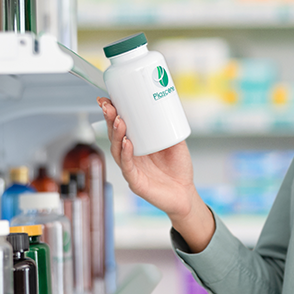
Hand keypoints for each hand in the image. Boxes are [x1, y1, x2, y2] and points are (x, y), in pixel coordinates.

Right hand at [98, 97, 214, 250]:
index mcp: (137, 144)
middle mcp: (130, 155)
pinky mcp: (136, 182)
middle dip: (110, 119)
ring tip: (119, 121)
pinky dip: (126, 154)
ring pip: (117, 150)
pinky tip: (127, 143)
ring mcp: (131, 168)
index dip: (113, 113)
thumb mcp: (176, 143)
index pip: (120, 126)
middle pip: (114, 135)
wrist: (185, 194)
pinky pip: (128, 167)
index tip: (108, 99)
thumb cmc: (178, 169)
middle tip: (108, 106)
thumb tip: (168, 108)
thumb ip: (171, 128)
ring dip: (116, 134)